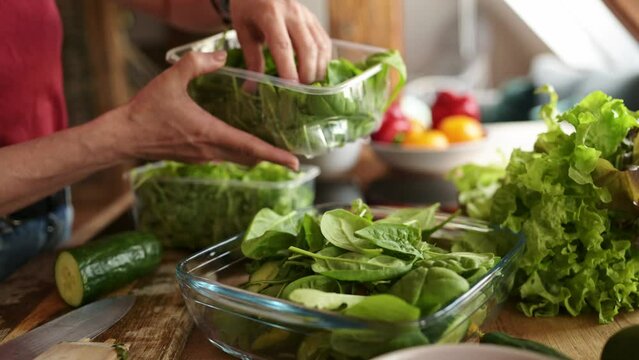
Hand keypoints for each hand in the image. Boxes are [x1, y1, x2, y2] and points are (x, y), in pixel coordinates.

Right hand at [116, 50, 298, 168]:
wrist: (124, 136)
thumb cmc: (146, 110)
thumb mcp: (171, 80)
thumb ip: (197, 63)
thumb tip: (222, 55)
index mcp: (210, 134)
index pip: (250, 147)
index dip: (275, 155)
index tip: (295, 162)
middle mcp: (211, 151)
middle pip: (250, 157)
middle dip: (273, 157)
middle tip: (293, 156)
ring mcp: (203, 157)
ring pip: (238, 158)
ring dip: (256, 155)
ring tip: (273, 147)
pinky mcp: (195, 157)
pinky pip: (225, 156)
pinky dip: (239, 151)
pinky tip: (241, 140)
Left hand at [230, 0, 330, 83]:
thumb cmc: (248, 8)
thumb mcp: (243, 30)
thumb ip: (251, 59)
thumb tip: (251, 88)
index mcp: (270, 14)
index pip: (282, 45)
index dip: (288, 68)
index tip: (290, 87)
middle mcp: (292, 12)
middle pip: (307, 47)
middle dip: (307, 73)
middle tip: (301, 91)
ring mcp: (306, 15)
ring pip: (320, 46)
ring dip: (318, 68)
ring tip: (309, 84)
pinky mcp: (313, 19)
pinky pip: (324, 42)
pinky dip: (323, 60)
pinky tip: (316, 71)